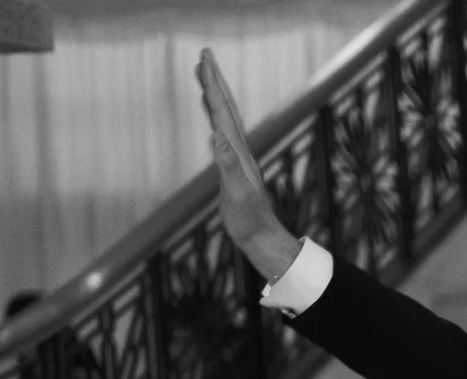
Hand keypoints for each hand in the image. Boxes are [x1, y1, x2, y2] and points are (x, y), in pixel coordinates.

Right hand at [196, 50, 299, 280]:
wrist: (262, 237)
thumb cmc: (249, 219)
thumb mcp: (237, 193)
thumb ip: (227, 165)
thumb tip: (217, 137)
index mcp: (236, 150)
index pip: (222, 111)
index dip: (212, 85)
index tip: (203, 60)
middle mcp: (239, 149)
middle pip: (225, 107)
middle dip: (214, 80)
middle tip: (204, 54)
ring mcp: (237, 157)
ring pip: (225, 118)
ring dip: (214, 95)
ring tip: (205, 76)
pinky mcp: (234, 167)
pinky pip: (223, 134)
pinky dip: (215, 119)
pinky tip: (212, 117)